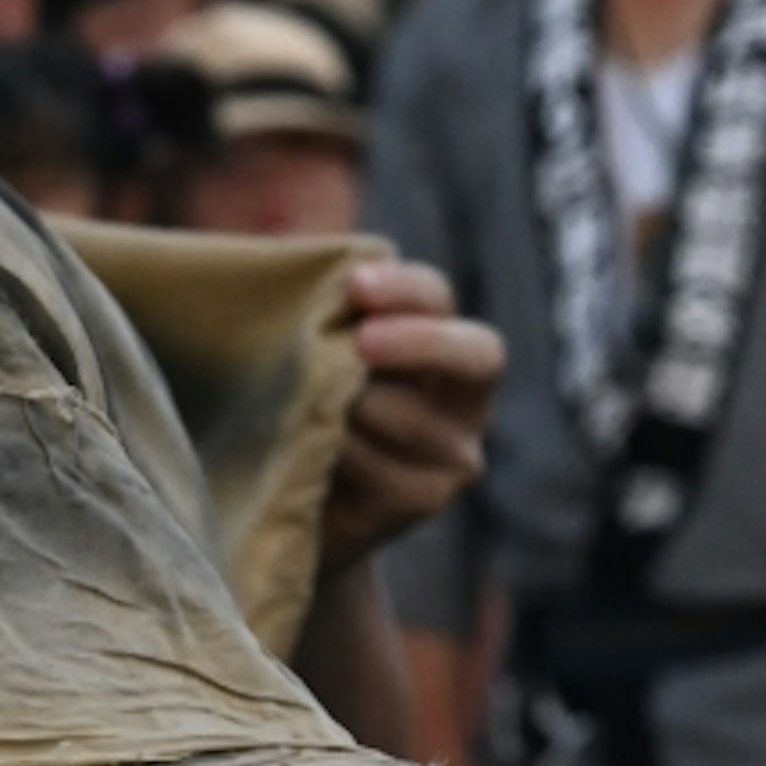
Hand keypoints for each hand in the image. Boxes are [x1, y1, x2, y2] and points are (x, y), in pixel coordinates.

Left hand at [325, 254, 500, 565]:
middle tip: (359, 343)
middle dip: (416, 342)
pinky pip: (386, 472)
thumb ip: (323, 313)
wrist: (289, 506)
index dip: (403, 289)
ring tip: (305, 405)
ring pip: (412, 416)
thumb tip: (303, 258)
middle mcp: (465, 398)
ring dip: (354, 406)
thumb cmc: (299, 409)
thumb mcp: (312, 354)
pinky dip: (342, 457)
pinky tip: (308, 454)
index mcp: (437, 341)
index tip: (353, 285)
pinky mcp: (423, 501)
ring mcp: (454, 456)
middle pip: (476, 355)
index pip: (438, 299)